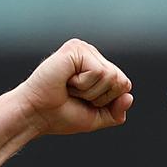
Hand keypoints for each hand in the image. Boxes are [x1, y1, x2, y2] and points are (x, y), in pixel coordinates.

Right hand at [15, 39, 132, 135]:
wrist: (37, 115)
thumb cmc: (62, 115)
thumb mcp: (96, 118)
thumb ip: (116, 112)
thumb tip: (129, 96)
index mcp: (98, 68)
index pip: (124, 85)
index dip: (107, 101)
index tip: (85, 102)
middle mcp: (93, 55)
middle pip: (120, 80)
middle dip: (100, 97)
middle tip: (76, 95)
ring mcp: (84, 50)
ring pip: (110, 76)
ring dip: (89, 91)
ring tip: (69, 88)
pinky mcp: (76, 48)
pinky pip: (98, 71)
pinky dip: (83, 84)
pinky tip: (67, 80)